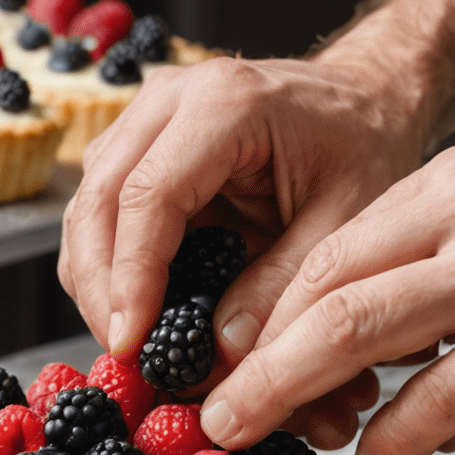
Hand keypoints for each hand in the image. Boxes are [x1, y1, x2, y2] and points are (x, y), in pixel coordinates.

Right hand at [57, 54, 428, 446]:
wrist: (366, 100)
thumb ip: (285, 287)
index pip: (150, 196)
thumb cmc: (366, 147)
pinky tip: (140, 309)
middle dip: (102, 289)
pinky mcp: (143, 142)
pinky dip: (112, 264)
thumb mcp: (347, 222)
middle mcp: (174, 97)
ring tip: (135, 342)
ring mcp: (150, 115)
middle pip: (98, 199)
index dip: (132, 278)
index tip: (133, 343)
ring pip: (87, 205)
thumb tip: (222, 356)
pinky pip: (105, 208)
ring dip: (99, 280)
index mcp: (227, 104)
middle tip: (126, 357)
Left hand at [196, 144, 454, 454]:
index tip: (231, 363)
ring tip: (250, 435)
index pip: (332, 249)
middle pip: (325, 286)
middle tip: (212, 412)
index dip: (269, 314)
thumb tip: (378, 373)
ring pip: (359, 330)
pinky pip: (439, 393)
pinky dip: (395, 435)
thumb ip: (446, 284)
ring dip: (289, 392)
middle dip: (254, 358)